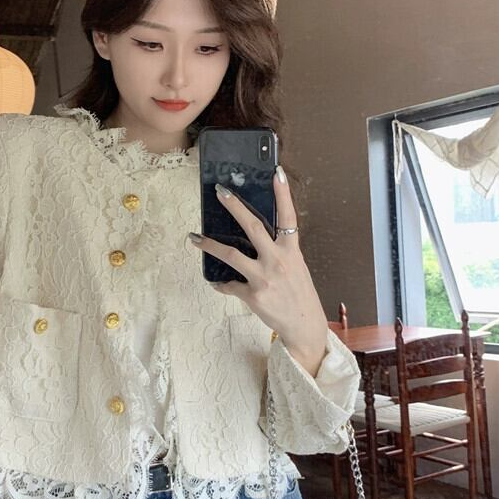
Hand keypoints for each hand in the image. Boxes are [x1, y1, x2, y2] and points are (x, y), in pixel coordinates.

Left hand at [189, 167, 328, 374]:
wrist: (304, 326)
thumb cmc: (299, 294)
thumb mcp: (296, 267)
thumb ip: (279, 251)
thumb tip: (256, 238)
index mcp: (292, 251)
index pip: (288, 216)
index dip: (283, 194)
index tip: (276, 172)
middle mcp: (278, 261)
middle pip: (253, 227)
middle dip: (235, 207)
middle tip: (220, 192)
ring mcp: (264, 278)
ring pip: (231, 255)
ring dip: (209, 245)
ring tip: (194, 237)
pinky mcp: (253, 296)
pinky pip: (229, 285)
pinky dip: (221, 284)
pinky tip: (216, 282)